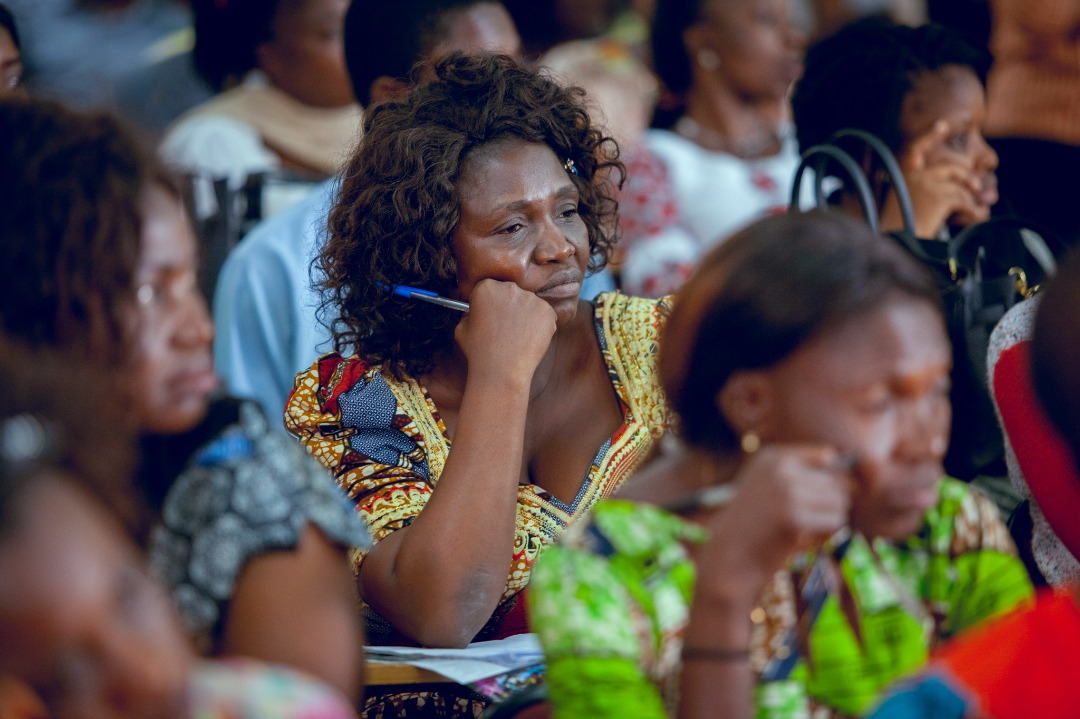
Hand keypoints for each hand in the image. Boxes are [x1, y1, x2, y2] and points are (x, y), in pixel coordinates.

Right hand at [454, 279, 556, 384]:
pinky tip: (529, 340)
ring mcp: (531, 298)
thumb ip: (470, 314)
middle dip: (508, 307)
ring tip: (517, 338)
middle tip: (506, 328)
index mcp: (486, 287)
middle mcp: (510, 287)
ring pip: (528, 304)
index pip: (489, 288)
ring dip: (525, 316)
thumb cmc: (479, 352)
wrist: (502, 371)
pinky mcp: (547, 311)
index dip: (489, 304)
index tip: (491, 315)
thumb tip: (477, 312)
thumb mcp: (461, 328)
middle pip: (510, 294)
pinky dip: (539, 326)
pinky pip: (543, 315)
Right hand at [693, 445, 852, 601]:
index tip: (814, 501)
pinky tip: (804, 542)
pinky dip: (826, 536)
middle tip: (810, 523)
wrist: (729, 556)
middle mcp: (779, 468)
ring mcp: (786, 490)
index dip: (829, 483)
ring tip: (807, 532)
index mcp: (772, 456)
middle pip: (837, 482)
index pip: (827, 457)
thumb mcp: (768, 486)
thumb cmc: (753, 524)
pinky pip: (834, 522)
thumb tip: (843, 467)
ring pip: (840, 502)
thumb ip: (800, 472)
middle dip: (831, 505)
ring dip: (830, 521)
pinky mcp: (794, 516)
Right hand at [884, 121, 991, 237]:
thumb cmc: (899, 231)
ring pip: (961, 186)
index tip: (942, 124)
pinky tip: (975, 218)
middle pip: (951, 168)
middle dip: (968, 177)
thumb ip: (926, 191)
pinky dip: (974, 210)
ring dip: (971, 200)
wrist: (895, 244)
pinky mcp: (940, 196)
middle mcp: (914, 175)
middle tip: (976, 187)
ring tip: (977, 211)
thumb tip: (959, 189)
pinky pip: (965, 200)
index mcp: (903, 175)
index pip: (916, 146)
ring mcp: (927, 183)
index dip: (929, 135)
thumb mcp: (907, 205)